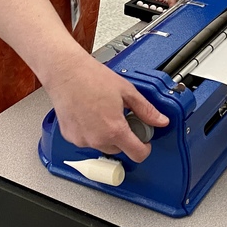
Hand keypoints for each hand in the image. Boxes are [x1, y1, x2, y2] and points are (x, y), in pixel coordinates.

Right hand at [41, 50, 168, 161]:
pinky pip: (87, 140)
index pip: (137, 154)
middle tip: (121, 117)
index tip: (144, 140)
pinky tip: (90, 114)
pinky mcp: (70, 136)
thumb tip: (161, 120)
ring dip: (107, 135)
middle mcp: (97, 139)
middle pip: (120, 149)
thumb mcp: (127, 91)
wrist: (65, 71)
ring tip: (103, 112)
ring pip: (102, 145)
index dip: (145, 148)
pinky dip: (91, 132)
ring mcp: (81, 140)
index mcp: (114, 130)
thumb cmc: (91, 77)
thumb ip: (146, 110)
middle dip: (124, 137)